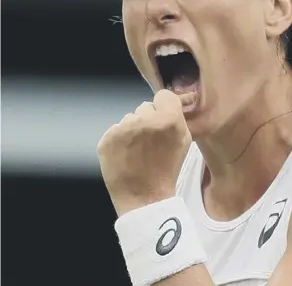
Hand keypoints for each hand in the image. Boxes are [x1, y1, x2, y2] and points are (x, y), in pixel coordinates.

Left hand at [97, 89, 191, 216]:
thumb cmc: (167, 169)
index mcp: (168, 119)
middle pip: (146, 106)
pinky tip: (126, 154)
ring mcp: (123, 129)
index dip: (165, 106)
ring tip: (138, 149)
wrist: (144, 197)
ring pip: (130, 118)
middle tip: (151, 139)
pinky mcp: (106, 139)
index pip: (164, 95)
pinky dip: (120, 140)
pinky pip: (116, 130)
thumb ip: (178, 118)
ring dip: (134, 129)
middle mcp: (144, 119)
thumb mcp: (184, 141)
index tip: (163, 118)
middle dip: (149, 118)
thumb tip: (170, 102)